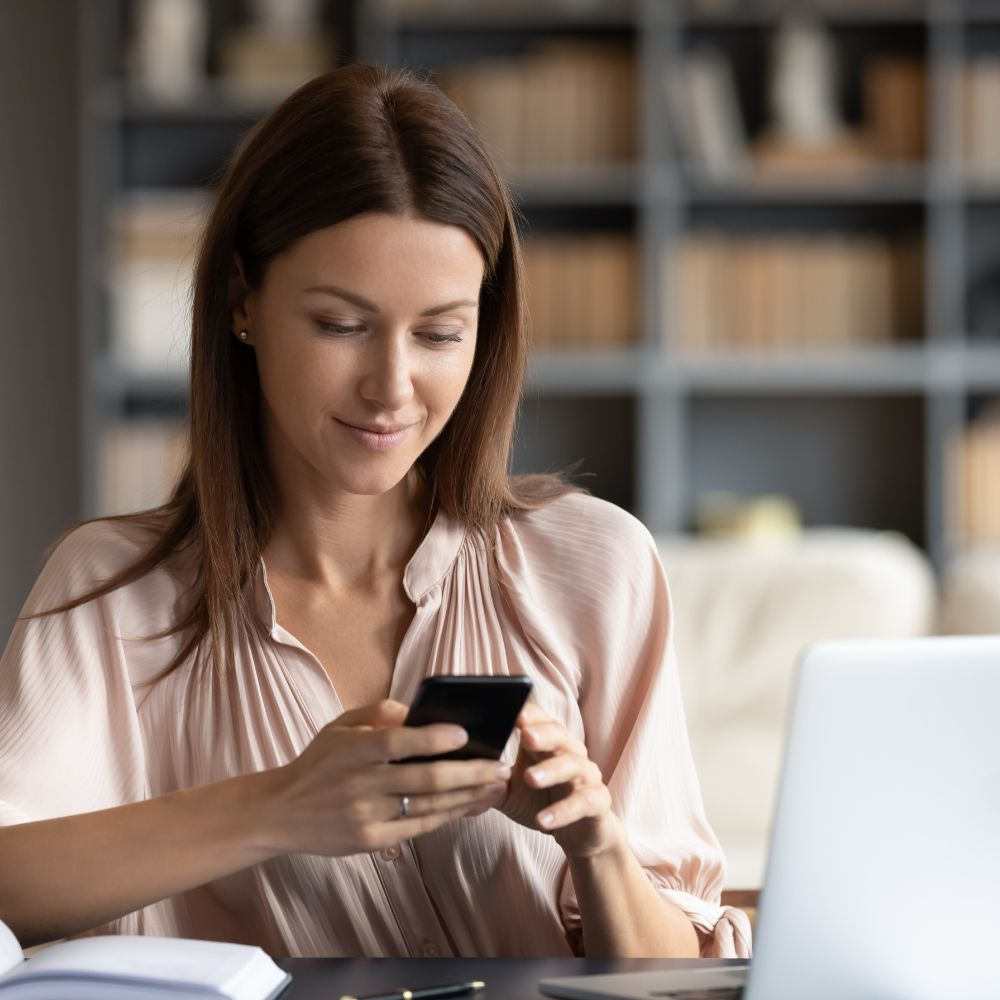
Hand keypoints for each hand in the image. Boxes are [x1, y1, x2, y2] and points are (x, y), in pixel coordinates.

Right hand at [256, 700, 511, 856]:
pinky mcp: (370, 842)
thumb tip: (417, 711)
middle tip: (499, 765)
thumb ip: (377, 712)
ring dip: (468, 796)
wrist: (280, 813)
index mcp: (351, 750)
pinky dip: (448, 816)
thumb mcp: (338, 726)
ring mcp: (365, 816)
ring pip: (428, 806)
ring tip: (496, 786)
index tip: (464, 733)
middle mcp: (358, 785)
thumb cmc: (318, 763)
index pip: (395, 742)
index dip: (431, 738)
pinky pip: (418, 828)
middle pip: (423, 780)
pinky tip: (470, 805)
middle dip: (469, 773)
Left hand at [497, 702, 622, 857]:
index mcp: (548, 744)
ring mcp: (586, 776)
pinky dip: (563, 811)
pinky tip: (543, 820)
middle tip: (524, 735)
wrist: (579, 833)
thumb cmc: (540, 802)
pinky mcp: (597, 802)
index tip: (509, 709)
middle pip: (559, 735)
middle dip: (542, 733)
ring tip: (530, 777)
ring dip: (551, 770)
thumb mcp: (510, 790)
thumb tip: (454, 770)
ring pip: (573, 765)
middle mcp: (570, 753)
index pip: (539, 719)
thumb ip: (488, 778)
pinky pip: (583, 802)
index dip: (527, 713)